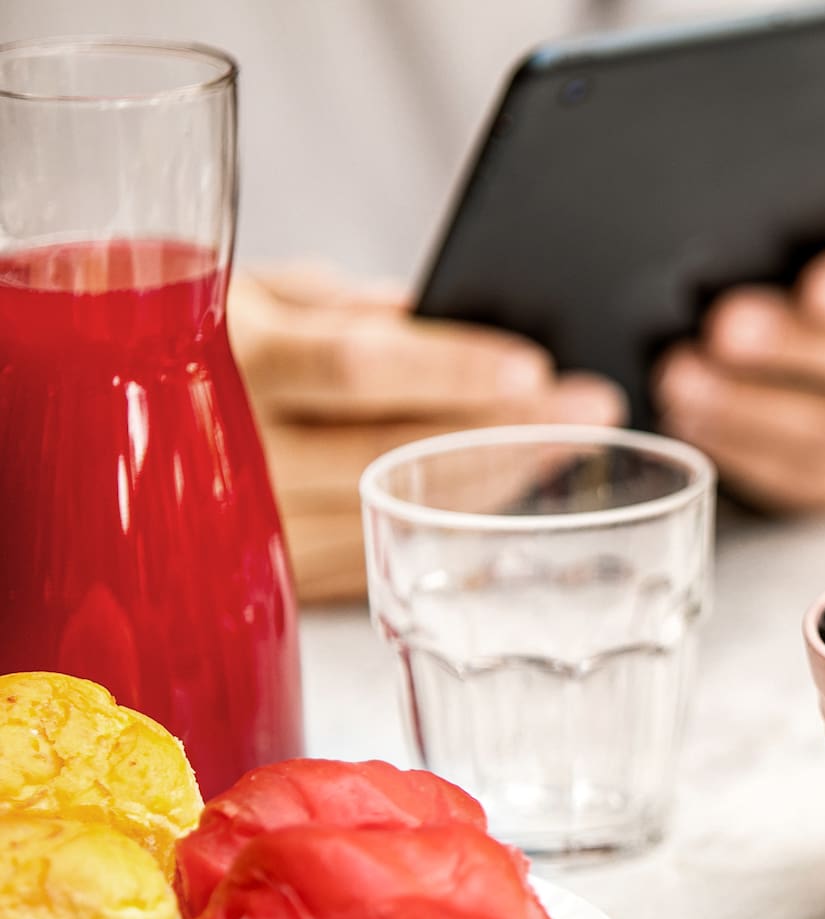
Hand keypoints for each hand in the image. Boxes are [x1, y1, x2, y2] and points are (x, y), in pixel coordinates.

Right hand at [231, 267, 624, 601]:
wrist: (92, 420)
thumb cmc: (194, 341)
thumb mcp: (257, 294)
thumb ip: (348, 306)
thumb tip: (443, 317)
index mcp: (234, 361)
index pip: (356, 368)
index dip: (450, 371)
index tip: (535, 368)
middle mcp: (239, 453)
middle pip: (394, 453)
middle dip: (507, 435)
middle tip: (593, 410)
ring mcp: (251, 526)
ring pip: (396, 517)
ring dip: (497, 488)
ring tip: (573, 451)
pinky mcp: (267, 578)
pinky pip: (375, 563)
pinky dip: (450, 539)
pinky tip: (512, 512)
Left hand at [656, 214, 824, 509]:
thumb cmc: (807, 251)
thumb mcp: (812, 215)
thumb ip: (795, 201)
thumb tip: (738, 172)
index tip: (816, 288)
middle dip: (798, 350)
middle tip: (724, 330)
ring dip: (755, 409)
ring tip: (682, 382)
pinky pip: (812, 478)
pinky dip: (747, 453)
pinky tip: (692, 421)